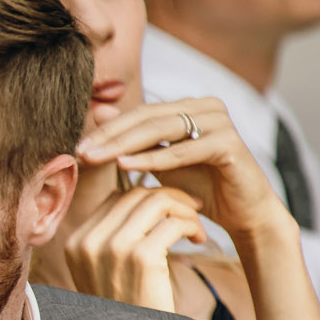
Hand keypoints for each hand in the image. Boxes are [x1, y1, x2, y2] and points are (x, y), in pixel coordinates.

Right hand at [60, 184, 207, 310]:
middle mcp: (88, 243)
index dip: (146, 199)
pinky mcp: (141, 258)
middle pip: (135, 194)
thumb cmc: (129, 310)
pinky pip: (174, 223)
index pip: (114, 198)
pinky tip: (199, 240)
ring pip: (156, 202)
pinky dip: (192, 227)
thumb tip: (136, 199)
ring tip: (195, 229)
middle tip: (190, 212)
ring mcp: (112, 249)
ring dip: (183, 210)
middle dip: (169, 198)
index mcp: (75, 244)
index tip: (169, 212)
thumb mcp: (105, 272)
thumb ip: (110, 238)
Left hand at [77, 98, 291, 248]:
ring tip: (95, 158)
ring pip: (162, 129)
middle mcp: (207, 106)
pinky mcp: (230, 143)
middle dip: (110, 135)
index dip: (107, 129)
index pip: (139, 113)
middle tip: (80, 151)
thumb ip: (133, 140)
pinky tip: (124, 165)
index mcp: (190, 106)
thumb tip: (98, 112)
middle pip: (147, 117)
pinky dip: (153, 158)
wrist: (242, 214)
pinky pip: (184, 150)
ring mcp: (220, 121)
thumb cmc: (199, 187)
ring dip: (124, 144)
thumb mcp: (159, 162)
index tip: (77, 147)